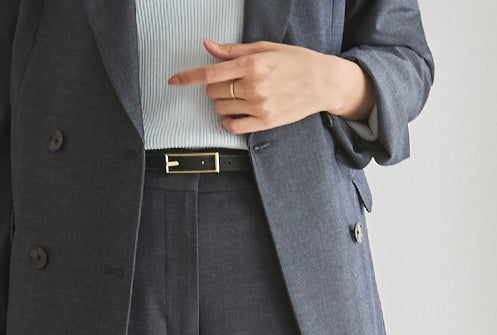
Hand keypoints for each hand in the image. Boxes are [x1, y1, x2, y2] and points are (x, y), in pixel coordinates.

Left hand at [167, 37, 373, 133]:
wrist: (322, 82)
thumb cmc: (295, 61)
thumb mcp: (264, 48)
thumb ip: (233, 51)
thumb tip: (207, 46)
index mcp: (252, 64)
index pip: (210, 73)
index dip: (188, 77)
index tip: (174, 80)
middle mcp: (253, 86)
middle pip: (213, 92)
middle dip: (215, 87)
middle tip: (230, 82)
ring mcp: (259, 107)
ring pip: (221, 109)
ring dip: (222, 103)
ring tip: (239, 95)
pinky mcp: (265, 123)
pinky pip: (233, 127)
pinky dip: (228, 121)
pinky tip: (236, 113)